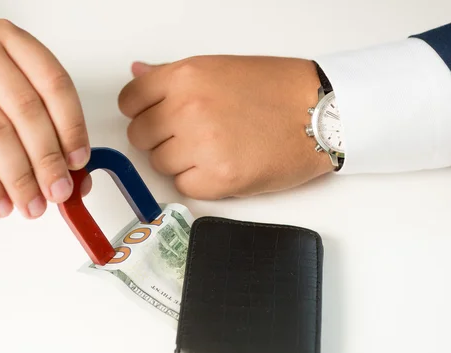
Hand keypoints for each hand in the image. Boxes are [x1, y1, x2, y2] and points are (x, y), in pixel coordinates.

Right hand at [0, 19, 90, 218]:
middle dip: (47, 161)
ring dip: (19, 178)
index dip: (72, 126)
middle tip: (57, 193)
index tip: (78, 162)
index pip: (54, 83)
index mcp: (12, 41)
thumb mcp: (5, 96)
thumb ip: (44, 129)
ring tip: (30, 205)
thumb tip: (77, 180)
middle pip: (26, 110)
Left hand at [118, 55, 333, 199]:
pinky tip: (222, 165)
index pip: (130, 99)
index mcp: (186, 77)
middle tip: (190, 134)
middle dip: (159, 138)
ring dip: (180, 161)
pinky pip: (184, 187)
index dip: (140, 111)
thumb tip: (138, 73)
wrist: (320, 113)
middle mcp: (188, 109)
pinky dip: (199, 181)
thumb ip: (172, 75)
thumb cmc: (277, 89)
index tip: (153, 116)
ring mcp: (203, 146)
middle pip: (140, 136)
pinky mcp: (219, 179)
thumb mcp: (220, 68)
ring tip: (213, 149)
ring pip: (160, 164)